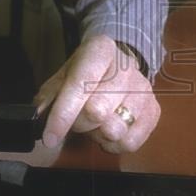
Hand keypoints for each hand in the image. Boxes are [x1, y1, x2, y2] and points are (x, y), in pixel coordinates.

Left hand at [35, 34, 159, 153]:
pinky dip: (114, 144)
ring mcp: (144, 89)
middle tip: (77, 119)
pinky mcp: (154, 110)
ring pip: (114, 130)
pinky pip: (130, 142)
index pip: (80, 86)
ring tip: (95, 123)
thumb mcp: (64, 75)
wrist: (118, 65)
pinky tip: (108, 131)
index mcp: (100, 50)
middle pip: (97, 112)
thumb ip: (50, 95)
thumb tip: (41, 117)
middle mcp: (126, 67)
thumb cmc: (86, 73)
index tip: (49, 137)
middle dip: (80, 123)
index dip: (63, 115)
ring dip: (97, 134)